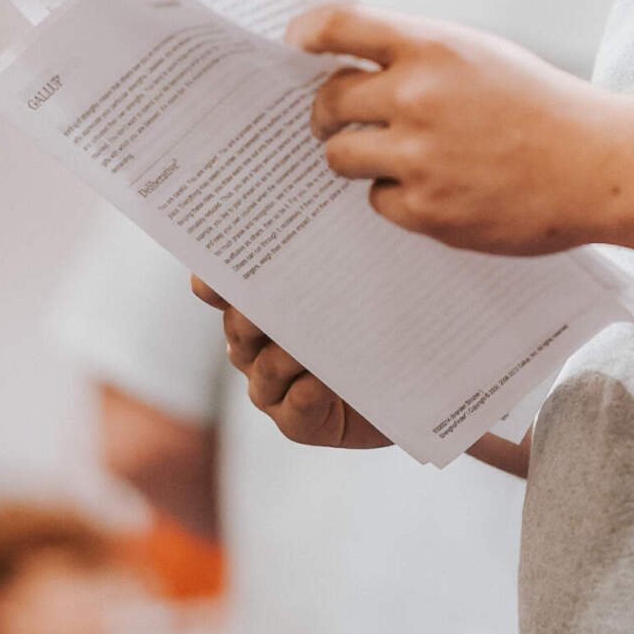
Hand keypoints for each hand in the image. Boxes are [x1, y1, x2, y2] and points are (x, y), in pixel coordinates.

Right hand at [190, 278, 530, 474]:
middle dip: (253, 312)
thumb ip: (337, 254)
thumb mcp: (362, 276)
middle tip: (271, 295)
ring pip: (264, 369)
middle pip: (240, 326)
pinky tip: (321, 382)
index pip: (222, 289)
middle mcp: (257, 346)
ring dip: (284, 355)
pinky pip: (293, 409)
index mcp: (261, 304)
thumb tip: (332, 211)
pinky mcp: (300, 422)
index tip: (214, 270)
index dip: (214, 280)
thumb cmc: (381, 314)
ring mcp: (275, 387)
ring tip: (306, 344)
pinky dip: (305, 395)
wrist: (419, 374)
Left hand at [290, 3, 620, 254]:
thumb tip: (351, 64)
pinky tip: (434, 190)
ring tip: (388, 158)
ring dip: (355, 156)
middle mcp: (418, 97)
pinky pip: (376, 201)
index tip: (295, 42)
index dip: (305, 32)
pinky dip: (395, 197)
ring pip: (340, 156)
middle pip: (328, 101)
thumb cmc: (543, 107)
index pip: (339, 26)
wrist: (600, 167)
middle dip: (325, 113)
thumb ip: (421, 56)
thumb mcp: (483, 56)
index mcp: (434, 46)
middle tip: (333, 121)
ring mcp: (420, 158)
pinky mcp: (427, 211)